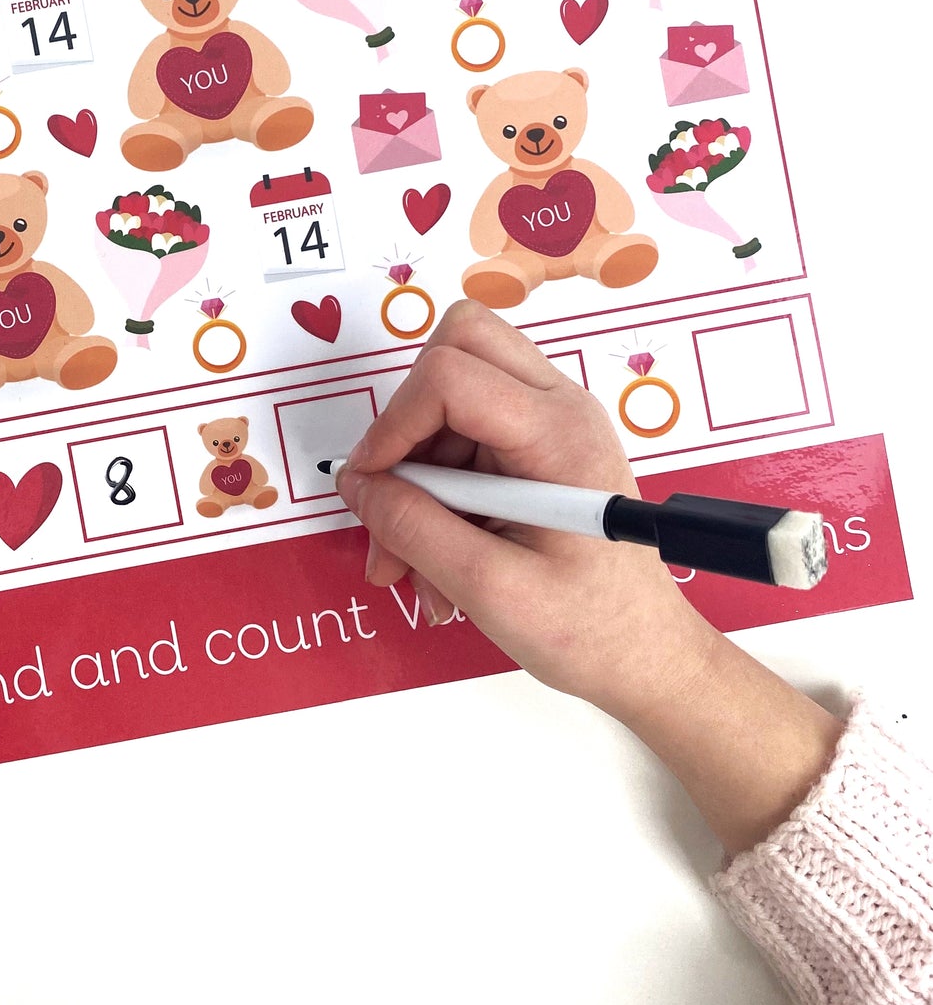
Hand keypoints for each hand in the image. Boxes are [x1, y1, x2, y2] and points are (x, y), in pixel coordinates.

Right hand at [337, 300, 709, 714]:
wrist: (647, 658)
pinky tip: (433, 557)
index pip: (451, 374)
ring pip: (449, 396)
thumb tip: (358, 486)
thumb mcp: (490, 588)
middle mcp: (559, 409)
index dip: (394, 423)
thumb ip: (415, 529)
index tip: (371, 485)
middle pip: (457, 346)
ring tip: (408, 560)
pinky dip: (434, 490)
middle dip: (405, 420)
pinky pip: (462, 435)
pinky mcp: (536, 447)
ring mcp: (549, 422)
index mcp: (560, 434)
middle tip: (392, 492)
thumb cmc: (593, 630)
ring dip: (413, 473)